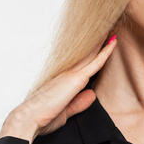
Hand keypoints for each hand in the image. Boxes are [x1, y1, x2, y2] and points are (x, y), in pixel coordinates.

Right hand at [0, 34, 117, 143]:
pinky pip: (95, 63)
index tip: (100, 42)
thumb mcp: (66, 111)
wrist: (30, 118)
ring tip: (111, 26)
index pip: (81, 64)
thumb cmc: (43, 116)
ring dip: (101, 40)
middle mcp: (66, 73)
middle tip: (107, 27)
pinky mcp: (76, 79)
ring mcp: (71, 74)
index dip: (92, 52)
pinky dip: (105, 52)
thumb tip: (91, 94)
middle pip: (86, 53)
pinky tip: (113, 41)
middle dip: (97, 41)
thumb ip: (79, 103)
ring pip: (91, 53)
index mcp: (63, 80)